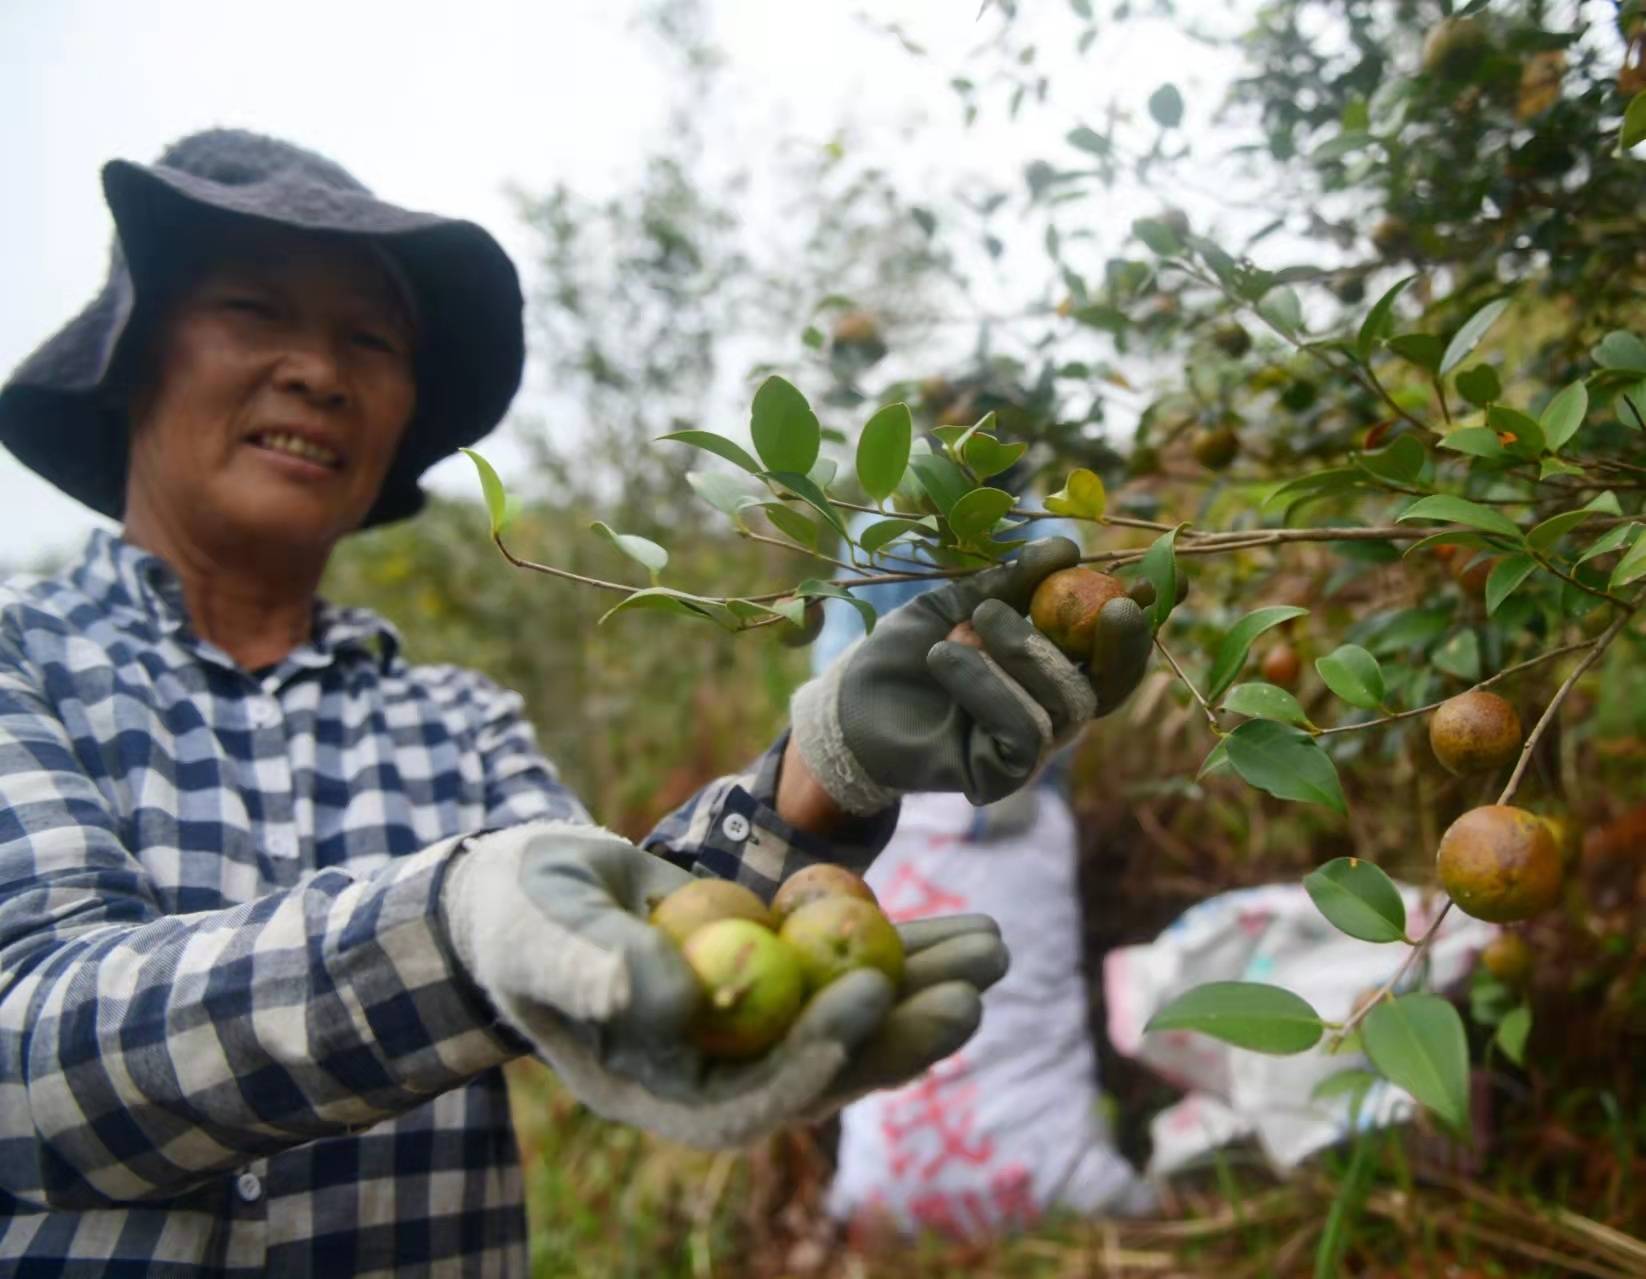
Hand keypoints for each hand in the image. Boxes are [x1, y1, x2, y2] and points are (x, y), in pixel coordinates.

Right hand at [442, 822, 1007, 1147]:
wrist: (532, 897)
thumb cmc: (520, 915)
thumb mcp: (539, 932)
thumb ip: (591, 965)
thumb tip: (672, 1000)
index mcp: (658, 1091)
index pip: (746, 1102)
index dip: (812, 1059)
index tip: (867, 998)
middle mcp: (718, 1077)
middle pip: (825, 1073)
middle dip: (901, 1036)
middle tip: (970, 992)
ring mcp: (754, 1034)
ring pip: (853, 1027)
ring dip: (925, 991)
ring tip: (995, 947)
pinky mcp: (777, 985)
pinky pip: (848, 976)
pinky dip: (906, 950)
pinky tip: (968, 927)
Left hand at [789, 537, 1151, 812]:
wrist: (850, 697)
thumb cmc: (909, 649)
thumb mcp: (959, 601)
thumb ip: (1011, 581)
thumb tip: (1068, 549)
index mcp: (1052, 667)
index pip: (1111, 649)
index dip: (1140, 620)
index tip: (1152, 582)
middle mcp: (1052, 710)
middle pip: (1112, 686)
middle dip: (1120, 644)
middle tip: (1114, 605)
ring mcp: (1030, 748)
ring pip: (1067, 703)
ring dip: (1022, 650)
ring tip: (972, 621)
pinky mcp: (1000, 776)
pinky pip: (1022, 732)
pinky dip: (987, 683)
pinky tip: (946, 655)